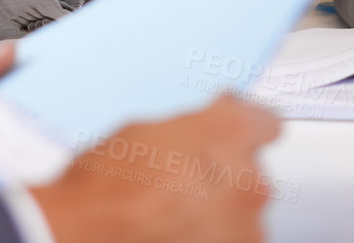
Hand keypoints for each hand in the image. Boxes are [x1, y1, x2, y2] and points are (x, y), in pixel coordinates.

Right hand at [31, 95, 279, 242]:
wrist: (90, 234)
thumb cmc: (106, 188)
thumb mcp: (141, 132)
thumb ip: (187, 131)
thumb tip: (194, 137)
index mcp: (229, 134)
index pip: (264, 121)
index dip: (242, 124)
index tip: (229, 126)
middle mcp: (250, 180)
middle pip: (250, 172)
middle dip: (222, 175)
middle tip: (180, 180)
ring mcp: (247, 230)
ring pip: (240, 213)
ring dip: (216, 212)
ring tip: (171, 214)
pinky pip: (227, 239)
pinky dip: (207, 237)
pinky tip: (172, 232)